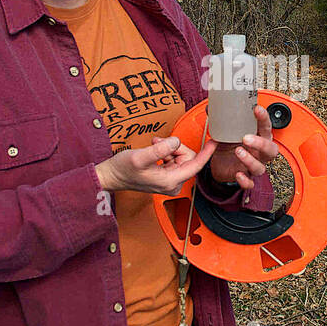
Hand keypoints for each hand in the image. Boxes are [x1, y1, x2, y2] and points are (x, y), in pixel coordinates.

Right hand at [96, 136, 215, 195]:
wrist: (111, 176)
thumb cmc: (122, 169)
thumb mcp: (139, 157)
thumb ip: (160, 149)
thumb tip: (175, 142)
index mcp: (170, 182)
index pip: (195, 166)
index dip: (206, 153)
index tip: (215, 142)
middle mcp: (172, 184)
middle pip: (187, 158)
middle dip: (174, 147)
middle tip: (158, 142)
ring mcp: (169, 181)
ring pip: (180, 157)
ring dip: (168, 148)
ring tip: (153, 146)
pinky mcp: (165, 176)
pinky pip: (173, 159)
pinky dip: (165, 151)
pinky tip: (154, 151)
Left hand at [206, 103, 278, 190]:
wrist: (220, 164)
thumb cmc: (229, 145)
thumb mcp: (226, 130)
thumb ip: (221, 119)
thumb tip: (211, 107)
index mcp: (259, 138)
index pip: (266, 127)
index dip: (264, 118)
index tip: (256, 109)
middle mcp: (259, 153)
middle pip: (271, 150)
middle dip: (261, 143)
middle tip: (246, 138)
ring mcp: (253, 166)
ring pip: (260, 167)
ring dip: (250, 160)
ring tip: (238, 151)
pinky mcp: (245, 177)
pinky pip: (250, 183)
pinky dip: (245, 180)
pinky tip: (238, 174)